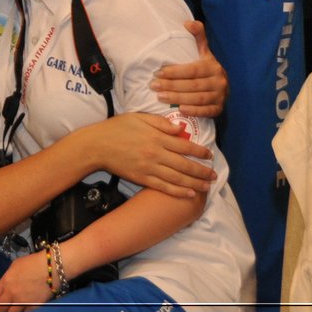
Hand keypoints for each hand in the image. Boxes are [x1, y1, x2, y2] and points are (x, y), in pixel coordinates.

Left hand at [0, 252, 53, 311]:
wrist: (52, 268)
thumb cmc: (33, 262)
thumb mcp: (16, 265)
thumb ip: (8, 277)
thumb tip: (6, 284)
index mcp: (6, 282)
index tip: (2, 296)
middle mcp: (11, 294)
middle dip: (2, 307)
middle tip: (8, 305)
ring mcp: (22, 302)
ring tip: (17, 309)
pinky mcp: (33, 308)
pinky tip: (27, 309)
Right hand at [82, 111, 215, 197]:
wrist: (97, 146)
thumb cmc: (117, 128)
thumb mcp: (139, 117)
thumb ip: (160, 123)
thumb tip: (180, 129)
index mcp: (156, 137)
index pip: (184, 146)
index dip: (199, 151)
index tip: (210, 155)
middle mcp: (155, 154)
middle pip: (184, 164)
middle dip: (201, 170)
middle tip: (214, 175)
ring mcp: (149, 168)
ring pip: (177, 178)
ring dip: (194, 183)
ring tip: (207, 186)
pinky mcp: (142, 178)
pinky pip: (163, 187)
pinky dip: (178, 191)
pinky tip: (189, 194)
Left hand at [151, 21, 227, 115]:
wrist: (222, 86)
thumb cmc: (206, 68)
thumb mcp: (204, 52)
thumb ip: (198, 36)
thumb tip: (187, 23)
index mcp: (213, 66)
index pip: (193, 69)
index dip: (175, 71)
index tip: (158, 72)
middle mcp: (219, 81)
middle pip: (193, 85)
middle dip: (171, 86)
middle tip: (153, 85)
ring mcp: (220, 96)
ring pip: (197, 99)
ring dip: (177, 98)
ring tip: (160, 97)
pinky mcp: (219, 109)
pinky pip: (206, 111)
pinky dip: (193, 111)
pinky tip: (180, 109)